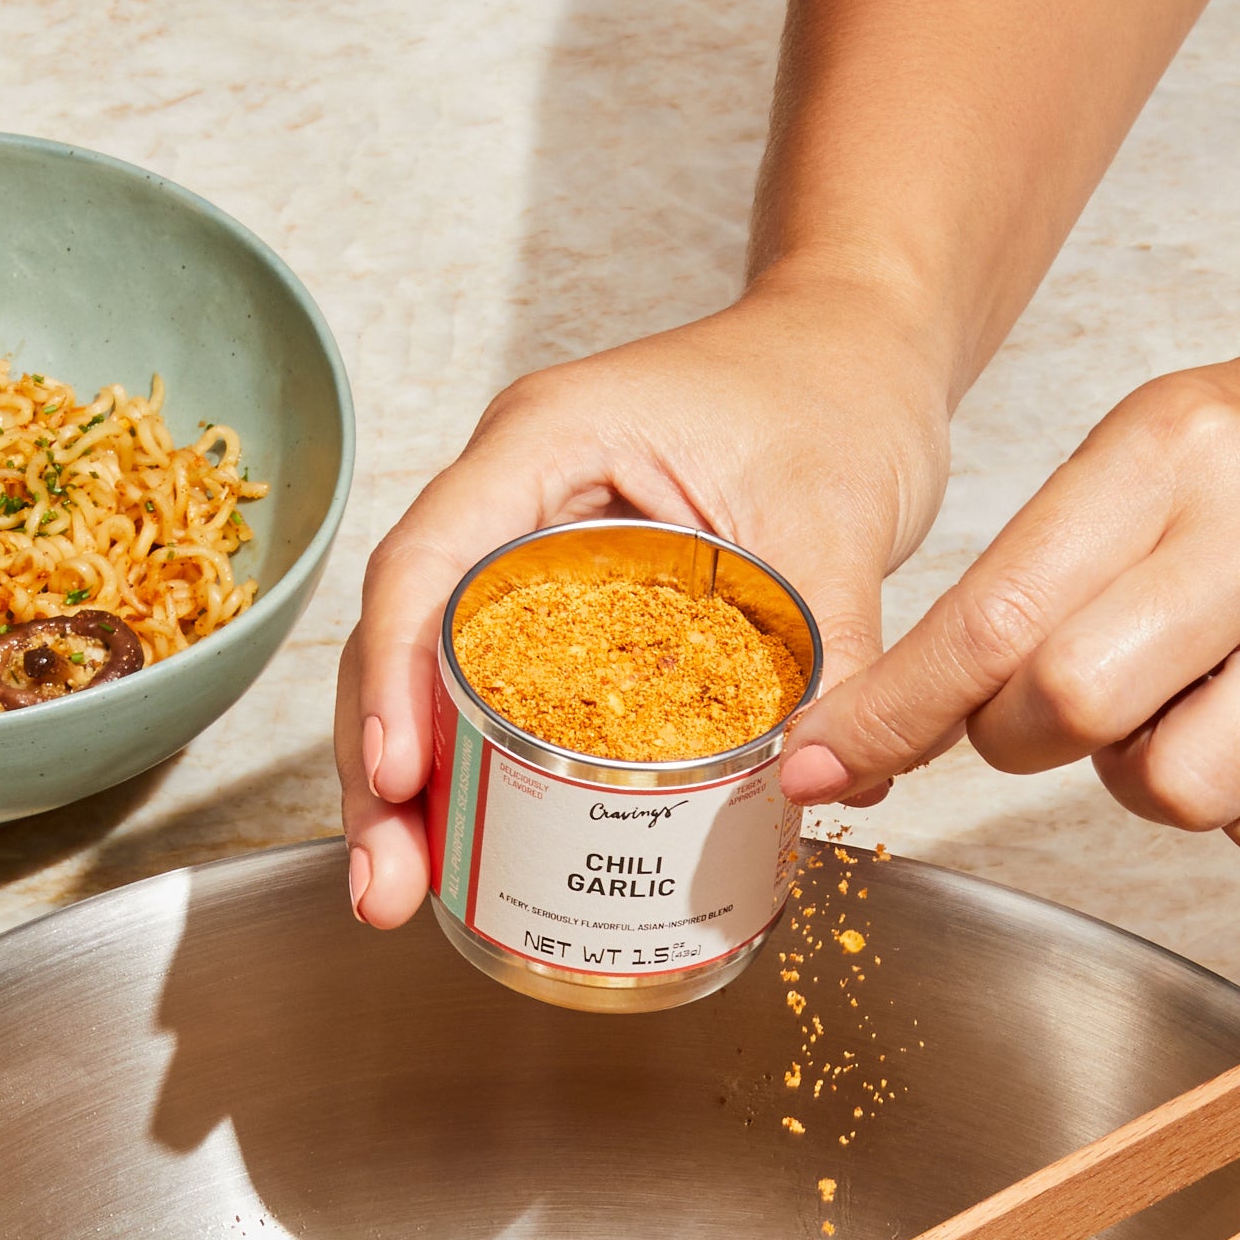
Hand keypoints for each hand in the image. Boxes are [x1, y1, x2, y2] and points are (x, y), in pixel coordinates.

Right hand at [334, 272, 950, 924]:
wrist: (859, 348)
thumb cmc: (835, 384)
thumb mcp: (841, 516)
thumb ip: (838, 647)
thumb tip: (828, 782)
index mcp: (551, 440)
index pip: (430, 560)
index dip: (396, 674)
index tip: (398, 777)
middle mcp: (515, 494)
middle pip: (405, 636)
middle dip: (380, 770)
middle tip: (383, 885)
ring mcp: (529, 550)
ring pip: (432, 674)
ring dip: (412, 790)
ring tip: (401, 891)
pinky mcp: (565, 603)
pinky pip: (495, 690)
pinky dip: (476, 772)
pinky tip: (469, 852)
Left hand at [777, 314, 1239, 853]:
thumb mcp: (1156, 451)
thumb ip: (1033, 573)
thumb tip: (881, 724)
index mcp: (1179, 446)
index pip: (996, 616)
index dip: (896, 711)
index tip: (818, 767)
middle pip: (1072, 710)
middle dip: (1030, 738)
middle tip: (1062, 704)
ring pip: (1173, 790)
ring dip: (1141, 777)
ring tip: (1186, 700)